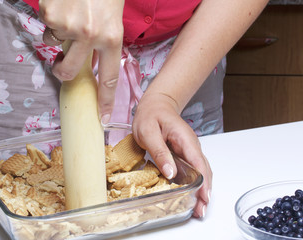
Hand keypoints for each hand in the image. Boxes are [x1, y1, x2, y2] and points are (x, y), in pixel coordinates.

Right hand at [39, 0, 123, 122]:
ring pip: (54, 43)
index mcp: (112, 38)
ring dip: (59, 34)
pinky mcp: (50, 15)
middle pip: (69, 72)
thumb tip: (94, 65)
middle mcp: (89, 35)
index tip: (102, 117)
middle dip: (62, 71)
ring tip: (70, 14)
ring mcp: (68, 25)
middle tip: (62, 64)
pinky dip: (51, 18)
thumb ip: (105, 43)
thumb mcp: (114, 19)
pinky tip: (62, 5)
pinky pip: (46, 25)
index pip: (109, 78)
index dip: (105, 100)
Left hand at [132, 93, 211, 217]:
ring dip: (202, 189)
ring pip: (201, 171)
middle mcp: (191, 145)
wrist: (156, 105)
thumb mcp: (149, 132)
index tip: (204, 197)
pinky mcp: (185, 154)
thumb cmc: (151, 115)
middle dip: (205, 191)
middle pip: (204, 170)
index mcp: (185, 139)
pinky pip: (193, 169)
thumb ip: (159, 151)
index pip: (199, 162)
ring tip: (199, 208)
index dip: (203, 182)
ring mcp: (189, 150)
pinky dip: (195, 183)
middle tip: (201, 210)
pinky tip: (193, 193)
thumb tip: (170, 172)